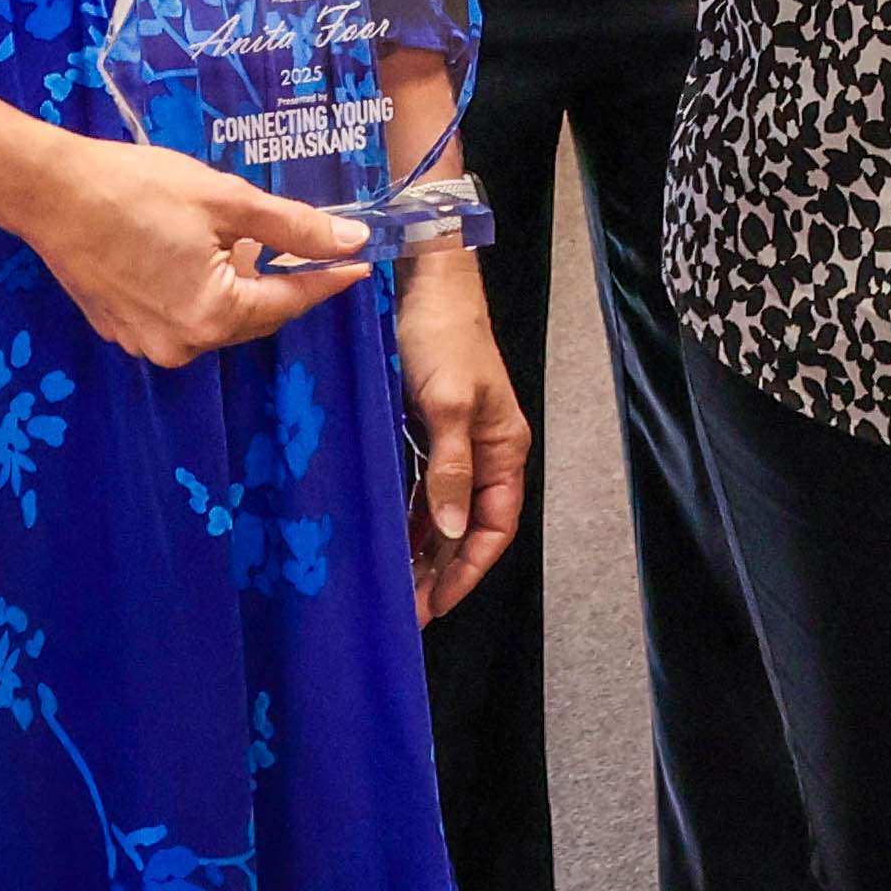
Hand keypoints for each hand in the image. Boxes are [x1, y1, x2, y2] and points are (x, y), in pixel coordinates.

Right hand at [15, 134, 369, 366]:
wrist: (51, 191)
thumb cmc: (139, 190)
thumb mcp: (229, 202)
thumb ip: (295, 228)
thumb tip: (351, 242)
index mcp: (213, 316)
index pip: (290, 301)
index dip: (328, 279)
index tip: (361, 264)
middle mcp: (181, 344)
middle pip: (256, 315)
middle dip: (281, 280)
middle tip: (302, 242)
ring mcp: (145, 342)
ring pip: (218, 317)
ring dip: (239, 283)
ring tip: (238, 238)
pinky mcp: (120, 329)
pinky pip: (182, 316)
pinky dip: (200, 290)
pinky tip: (193, 251)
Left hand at [395, 250, 528, 619]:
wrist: (424, 281)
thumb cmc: (445, 337)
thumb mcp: (450, 404)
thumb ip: (452, 469)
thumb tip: (454, 530)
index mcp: (505, 447)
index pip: (497, 526)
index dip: (470, 569)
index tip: (437, 604)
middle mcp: (485, 450)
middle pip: (471, 526)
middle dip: (444, 569)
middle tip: (408, 610)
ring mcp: (456, 440)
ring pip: (444, 510)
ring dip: (423, 548)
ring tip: (395, 586)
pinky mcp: (428, 428)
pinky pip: (421, 486)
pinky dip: (406, 516)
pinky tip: (386, 537)